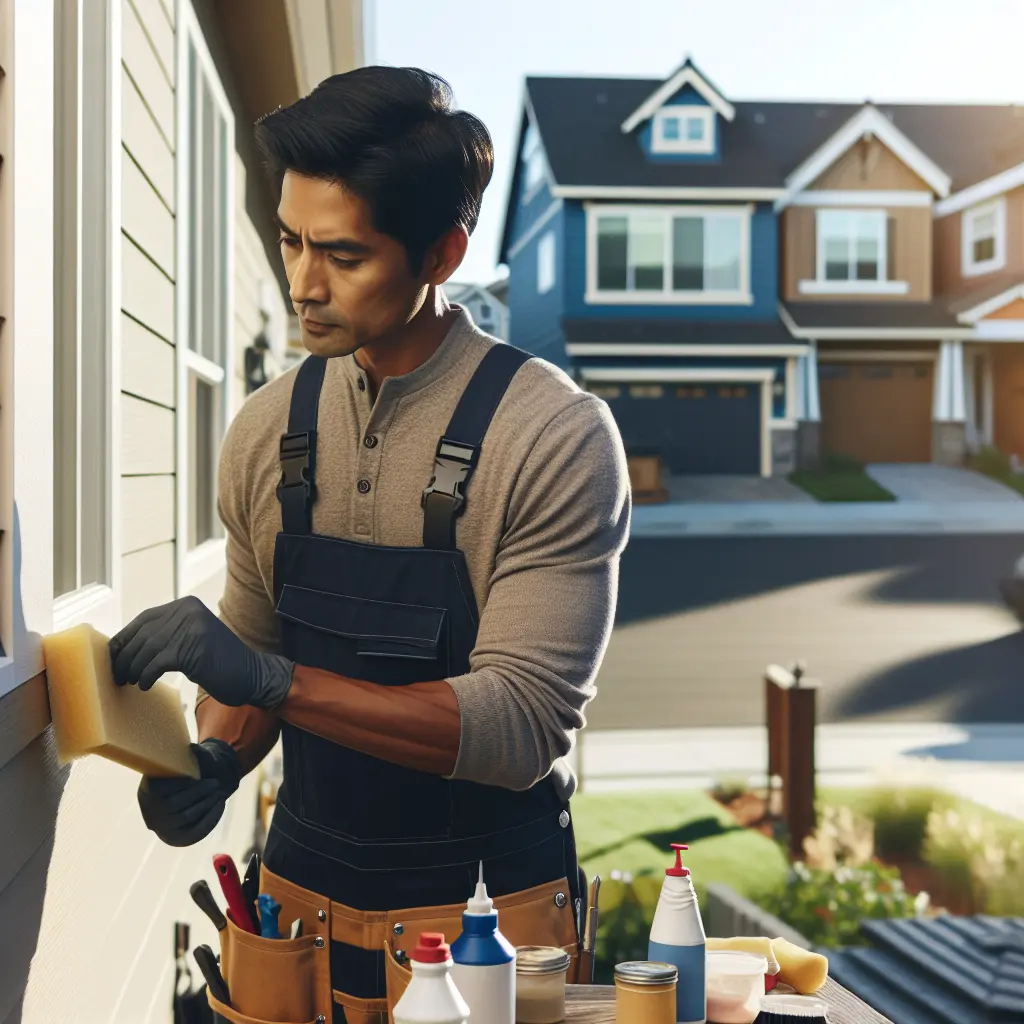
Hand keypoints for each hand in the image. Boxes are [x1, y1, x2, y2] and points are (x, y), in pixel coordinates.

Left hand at [110, 596, 293, 709]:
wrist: (252, 674)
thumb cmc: (218, 662)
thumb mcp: (193, 639)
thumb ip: (168, 634)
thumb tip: (125, 646)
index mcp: (187, 605)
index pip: (144, 619)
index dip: (125, 638)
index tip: (113, 656)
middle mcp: (189, 611)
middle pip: (143, 634)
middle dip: (125, 657)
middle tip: (117, 675)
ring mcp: (192, 628)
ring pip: (147, 649)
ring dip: (134, 668)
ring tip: (130, 681)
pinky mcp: (193, 649)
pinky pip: (157, 663)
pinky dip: (147, 676)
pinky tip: (146, 685)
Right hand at [138, 738, 240, 846]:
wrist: (188, 792)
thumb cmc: (187, 773)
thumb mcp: (187, 762)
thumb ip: (191, 756)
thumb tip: (193, 749)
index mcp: (147, 789)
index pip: (158, 789)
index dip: (179, 783)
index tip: (196, 775)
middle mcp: (150, 811)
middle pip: (173, 804)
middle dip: (197, 792)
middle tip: (215, 782)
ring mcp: (162, 826)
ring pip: (185, 817)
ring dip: (205, 804)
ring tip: (219, 793)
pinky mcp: (176, 838)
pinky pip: (193, 833)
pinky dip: (210, 819)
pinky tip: (220, 805)